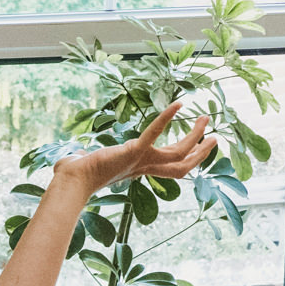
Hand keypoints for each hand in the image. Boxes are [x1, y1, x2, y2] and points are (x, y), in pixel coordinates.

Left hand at [52, 103, 216, 197]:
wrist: (70, 181)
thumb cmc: (74, 175)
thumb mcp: (87, 164)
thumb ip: (85, 158)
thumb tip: (75, 156)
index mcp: (136, 169)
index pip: (169, 169)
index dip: (187, 160)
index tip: (197, 148)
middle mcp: (142, 167)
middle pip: (181, 164)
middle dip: (200, 152)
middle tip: (215, 137)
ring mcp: (139, 160)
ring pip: (177, 152)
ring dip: (194, 136)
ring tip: (205, 118)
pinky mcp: (133, 151)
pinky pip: (154, 133)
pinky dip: (166, 118)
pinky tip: (179, 104)